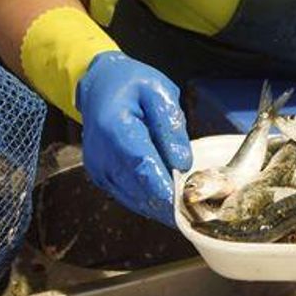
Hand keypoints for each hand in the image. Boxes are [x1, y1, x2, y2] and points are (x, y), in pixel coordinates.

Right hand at [76, 51, 192, 225]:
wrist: (99, 87)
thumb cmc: (130, 85)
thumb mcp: (158, 91)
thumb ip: (171, 126)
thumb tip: (182, 163)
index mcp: (115, 128)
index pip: (141, 165)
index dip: (163, 188)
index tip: (183, 206)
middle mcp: (101, 154)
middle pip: (138, 188)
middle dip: (168, 203)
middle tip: (196, 210)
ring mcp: (99, 169)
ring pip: (134, 199)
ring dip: (160, 206)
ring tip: (187, 207)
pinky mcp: (101, 177)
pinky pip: (128, 196)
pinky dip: (148, 200)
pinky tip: (168, 198)